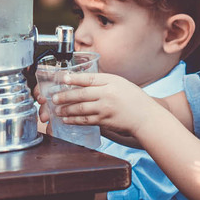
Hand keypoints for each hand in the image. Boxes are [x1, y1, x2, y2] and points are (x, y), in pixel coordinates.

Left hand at [47, 72, 164, 138]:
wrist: (145, 116)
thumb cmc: (133, 98)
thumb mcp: (120, 83)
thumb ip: (103, 81)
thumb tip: (82, 80)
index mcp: (111, 82)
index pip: (88, 79)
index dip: (74, 78)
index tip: (62, 79)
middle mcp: (107, 95)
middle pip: (81, 95)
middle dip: (64, 96)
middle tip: (54, 98)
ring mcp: (105, 109)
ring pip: (81, 109)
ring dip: (66, 110)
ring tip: (57, 110)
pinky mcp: (104, 121)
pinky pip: (86, 120)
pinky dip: (74, 120)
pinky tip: (67, 120)